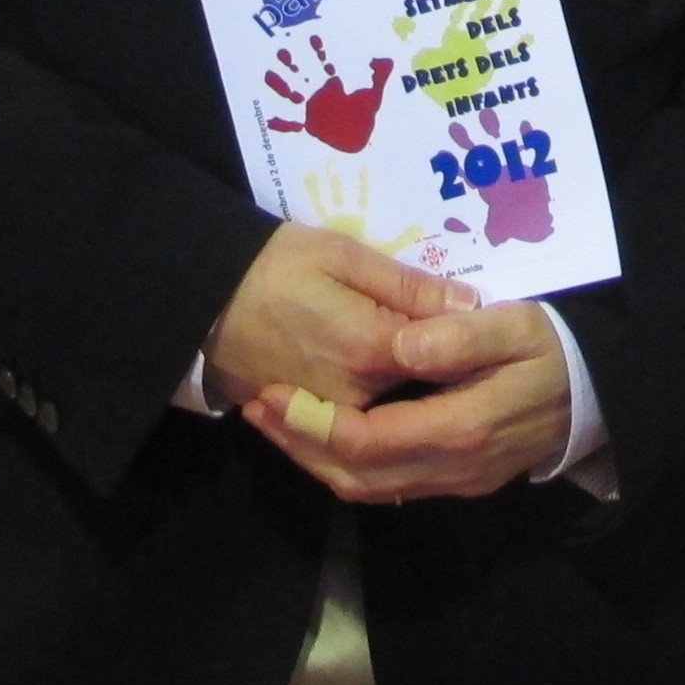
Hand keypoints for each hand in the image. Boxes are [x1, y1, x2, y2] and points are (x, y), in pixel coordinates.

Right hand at [202, 220, 471, 415]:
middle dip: (446, 372)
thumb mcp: (343, 255)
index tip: (480, 321)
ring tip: (433, 368)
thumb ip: (407, 285)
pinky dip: (386, 414)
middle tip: (458, 342)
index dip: (465, 341)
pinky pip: (362, 429)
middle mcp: (357, 396)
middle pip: (424, 392)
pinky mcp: (314, 424)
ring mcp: (334, 417)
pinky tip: (400, 392)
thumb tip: (468, 303)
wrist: (204, 302)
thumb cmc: (276, 265)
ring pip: (396, 417)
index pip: (444, 357)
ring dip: (419, 399)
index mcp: (371, 349)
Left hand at [252, 297, 573, 503]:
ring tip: (277, 421)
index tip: (274, 393)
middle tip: (256, 408)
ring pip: (367, 490)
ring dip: (316, 459)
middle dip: (300, 446)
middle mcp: (452, 468)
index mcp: (461, 428)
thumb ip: (460, 336)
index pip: (369, 441)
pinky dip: (345, 465)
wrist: (596, 394)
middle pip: (356, 476)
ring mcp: (454, 482)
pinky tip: (322, 434)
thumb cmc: (553, 348)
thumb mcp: (516, 325)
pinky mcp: (454, 482)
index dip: (314, 423)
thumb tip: (402, 346)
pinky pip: (386, 487)